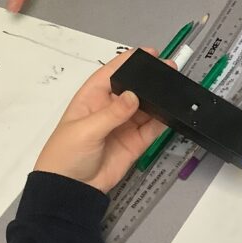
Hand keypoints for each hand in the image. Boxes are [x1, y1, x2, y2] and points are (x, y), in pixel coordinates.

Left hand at [35, 49, 167, 192]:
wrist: (72, 190)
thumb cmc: (66, 154)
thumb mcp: (86, 130)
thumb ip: (112, 114)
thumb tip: (134, 96)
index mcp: (92, 98)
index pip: (111, 73)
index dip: (128, 61)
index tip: (148, 53)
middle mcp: (110, 108)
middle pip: (134, 88)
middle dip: (150, 79)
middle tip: (169, 69)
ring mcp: (125, 125)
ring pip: (147, 107)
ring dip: (159, 98)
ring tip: (175, 89)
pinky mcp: (136, 142)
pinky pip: (153, 128)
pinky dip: (164, 120)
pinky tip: (172, 112)